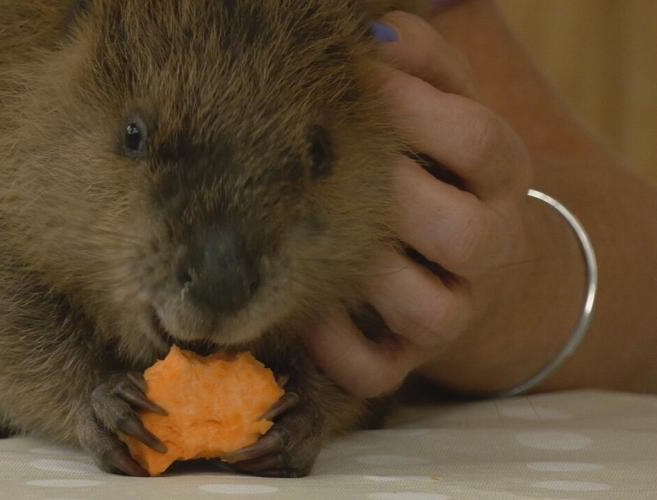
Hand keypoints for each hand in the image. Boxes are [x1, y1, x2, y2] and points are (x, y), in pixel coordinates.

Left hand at [301, 11, 535, 398]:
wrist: (475, 266)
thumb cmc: (440, 169)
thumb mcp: (447, 105)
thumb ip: (419, 62)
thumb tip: (370, 35)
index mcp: (501, 177)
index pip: (480, 144)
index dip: (418, 111)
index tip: (359, 84)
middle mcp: (489, 248)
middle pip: (463, 233)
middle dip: (390, 197)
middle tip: (331, 168)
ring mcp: (455, 312)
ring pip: (428, 311)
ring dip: (366, 276)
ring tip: (314, 239)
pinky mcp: (411, 359)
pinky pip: (376, 370)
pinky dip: (336, 348)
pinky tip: (303, 307)